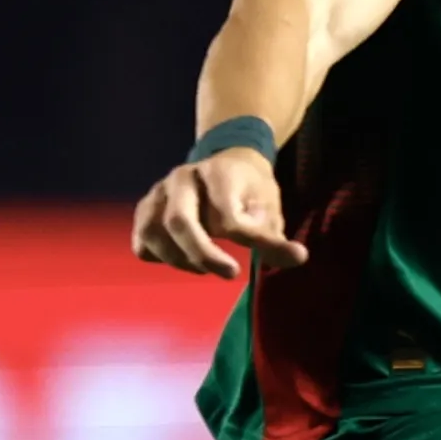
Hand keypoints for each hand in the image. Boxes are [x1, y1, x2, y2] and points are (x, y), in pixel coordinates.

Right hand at [130, 146, 301, 279]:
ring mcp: (157, 193)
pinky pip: (142, 242)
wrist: (226, 166)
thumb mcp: (270, 207)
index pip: (225, 212)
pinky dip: (159, 258)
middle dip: (203, 254)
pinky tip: (183, 259)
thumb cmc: (250, 191)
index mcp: (218, 172)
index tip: (267, 256)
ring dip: (180, 259)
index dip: (245, 238)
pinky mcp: (144, 210)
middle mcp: (181, 179)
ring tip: (206, 268)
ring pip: (153, 233)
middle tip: (231, 273)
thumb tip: (298, 258)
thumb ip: (276, 235)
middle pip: (178, 221)